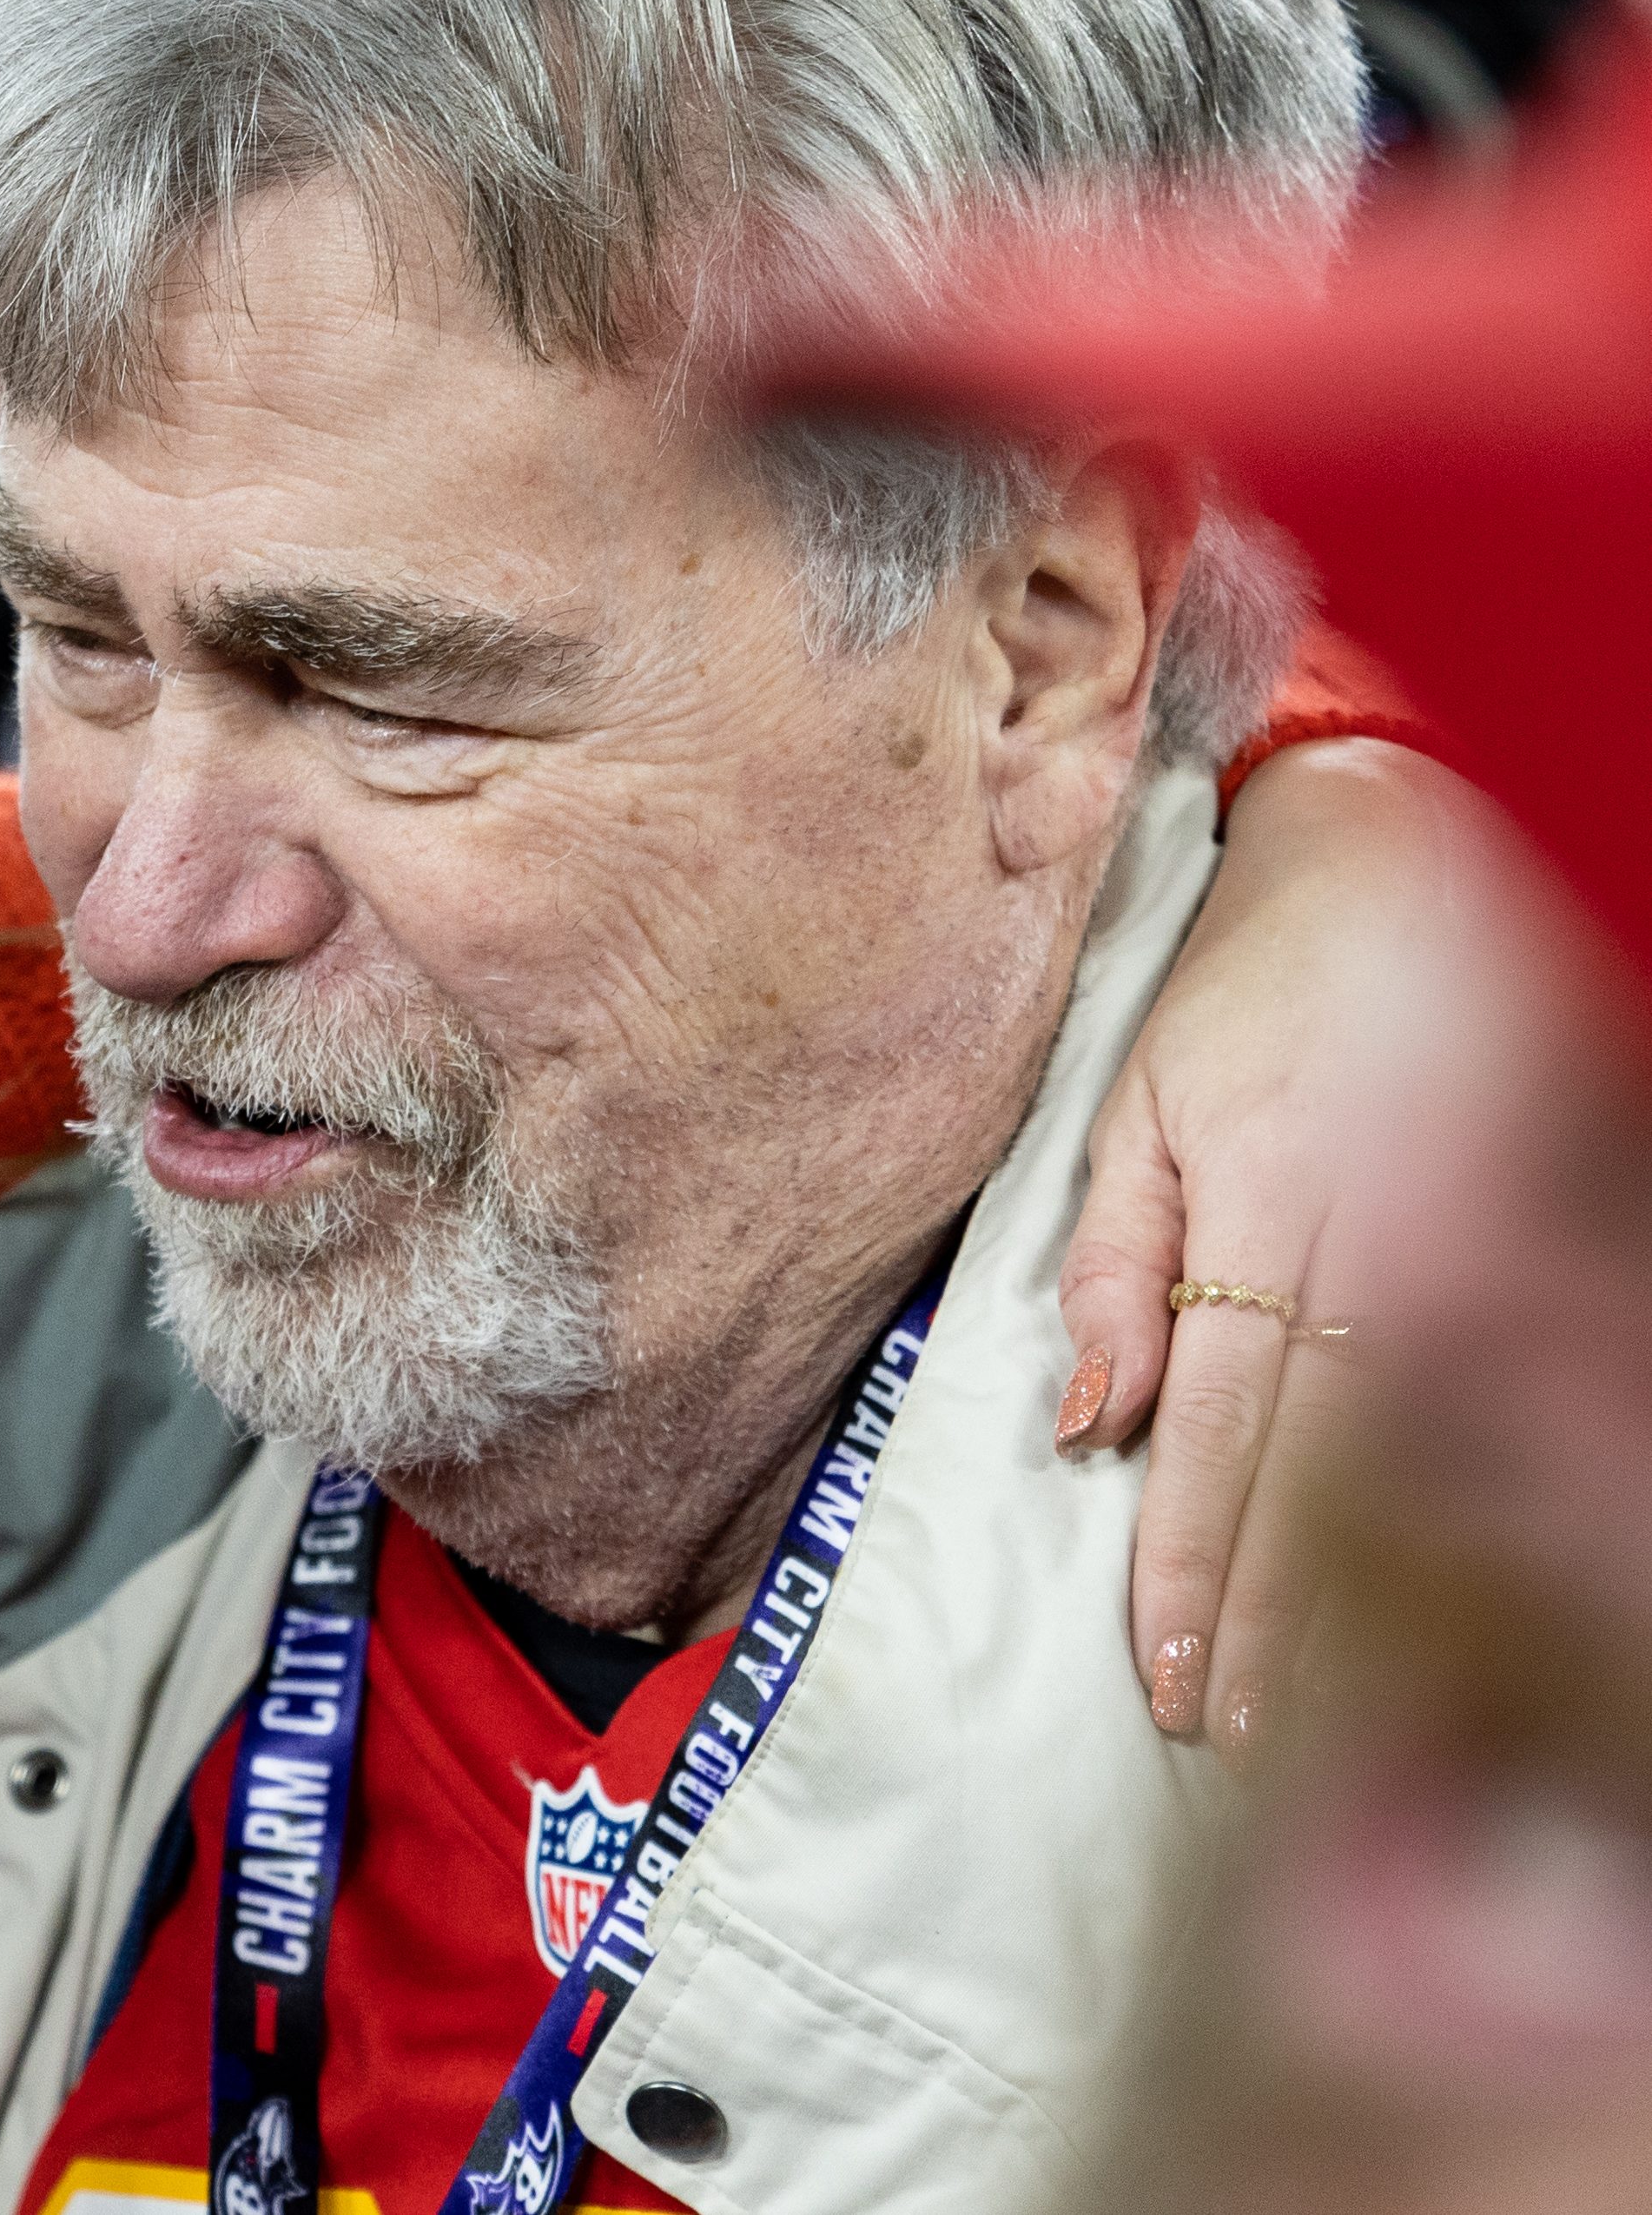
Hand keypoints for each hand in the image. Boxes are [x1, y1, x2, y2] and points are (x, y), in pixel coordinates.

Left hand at [1054, 739, 1496, 1762]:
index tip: (1169, 1677)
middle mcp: (1371, 1243)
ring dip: (1341, 1581)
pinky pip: (1458, 1394)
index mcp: (1267, 1210)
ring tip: (1292, 1692)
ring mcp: (1455, 1241)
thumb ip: (1110, 1262)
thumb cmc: (1238, 989)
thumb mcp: (1134, 1101)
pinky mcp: (1509, 1233)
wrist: (1394, 871)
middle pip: (1315, 1472)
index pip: (1223, 1431)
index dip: (1195, 1565)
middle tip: (1224, 1727)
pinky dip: (1421, 1498)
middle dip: (1267, 1612)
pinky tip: (1396, 1577)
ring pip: (1396, 1454)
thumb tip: (1090, 1424)